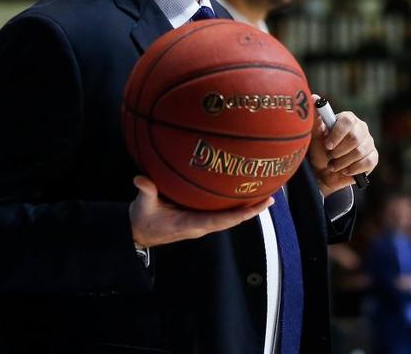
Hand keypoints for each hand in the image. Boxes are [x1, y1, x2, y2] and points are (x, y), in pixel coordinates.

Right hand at [129, 175, 273, 246]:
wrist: (139, 231)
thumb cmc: (143, 219)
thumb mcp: (143, 206)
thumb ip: (146, 191)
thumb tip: (141, 179)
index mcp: (191, 225)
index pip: (219, 222)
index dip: (237, 216)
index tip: (254, 209)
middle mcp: (201, 225)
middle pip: (232, 219)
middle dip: (251, 210)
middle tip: (271, 197)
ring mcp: (202, 221)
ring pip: (230, 216)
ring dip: (248, 207)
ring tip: (266, 194)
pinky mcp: (200, 216)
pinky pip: (223, 212)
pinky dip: (236, 204)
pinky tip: (245, 193)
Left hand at [308, 95, 377, 197]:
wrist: (324, 172)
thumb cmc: (319, 150)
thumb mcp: (314, 135)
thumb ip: (314, 118)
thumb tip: (313, 97)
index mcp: (347, 119)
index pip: (347, 121)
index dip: (337, 134)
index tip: (327, 145)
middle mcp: (361, 128)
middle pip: (354, 138)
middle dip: (339, 151)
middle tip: (329, 156)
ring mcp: (369, 142)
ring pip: (360, 152)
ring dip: (343, 162)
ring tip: (333, 165)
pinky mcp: (373, 157)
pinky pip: (368, 162)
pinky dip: (354, 168)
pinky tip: (345, 170)